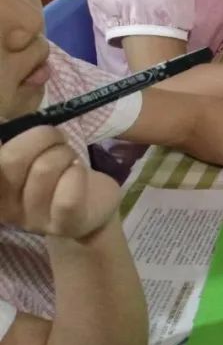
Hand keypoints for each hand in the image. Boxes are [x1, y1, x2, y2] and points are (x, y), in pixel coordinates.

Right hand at [0, 127, 119, 239]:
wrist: (92, 206)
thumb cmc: (56, 174)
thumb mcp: (31, 156)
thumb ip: (12, 142)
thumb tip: (2, 119)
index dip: (1, 143)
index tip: (6, 135)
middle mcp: (5, 209)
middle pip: (11, 159)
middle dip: (41, 136)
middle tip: (57, 137)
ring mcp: (34, 220)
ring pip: (44, 169)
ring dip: (65, 153)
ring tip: (71, 158)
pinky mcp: (65, 225)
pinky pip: (67, 197)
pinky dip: (76, 172)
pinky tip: (79, 170)